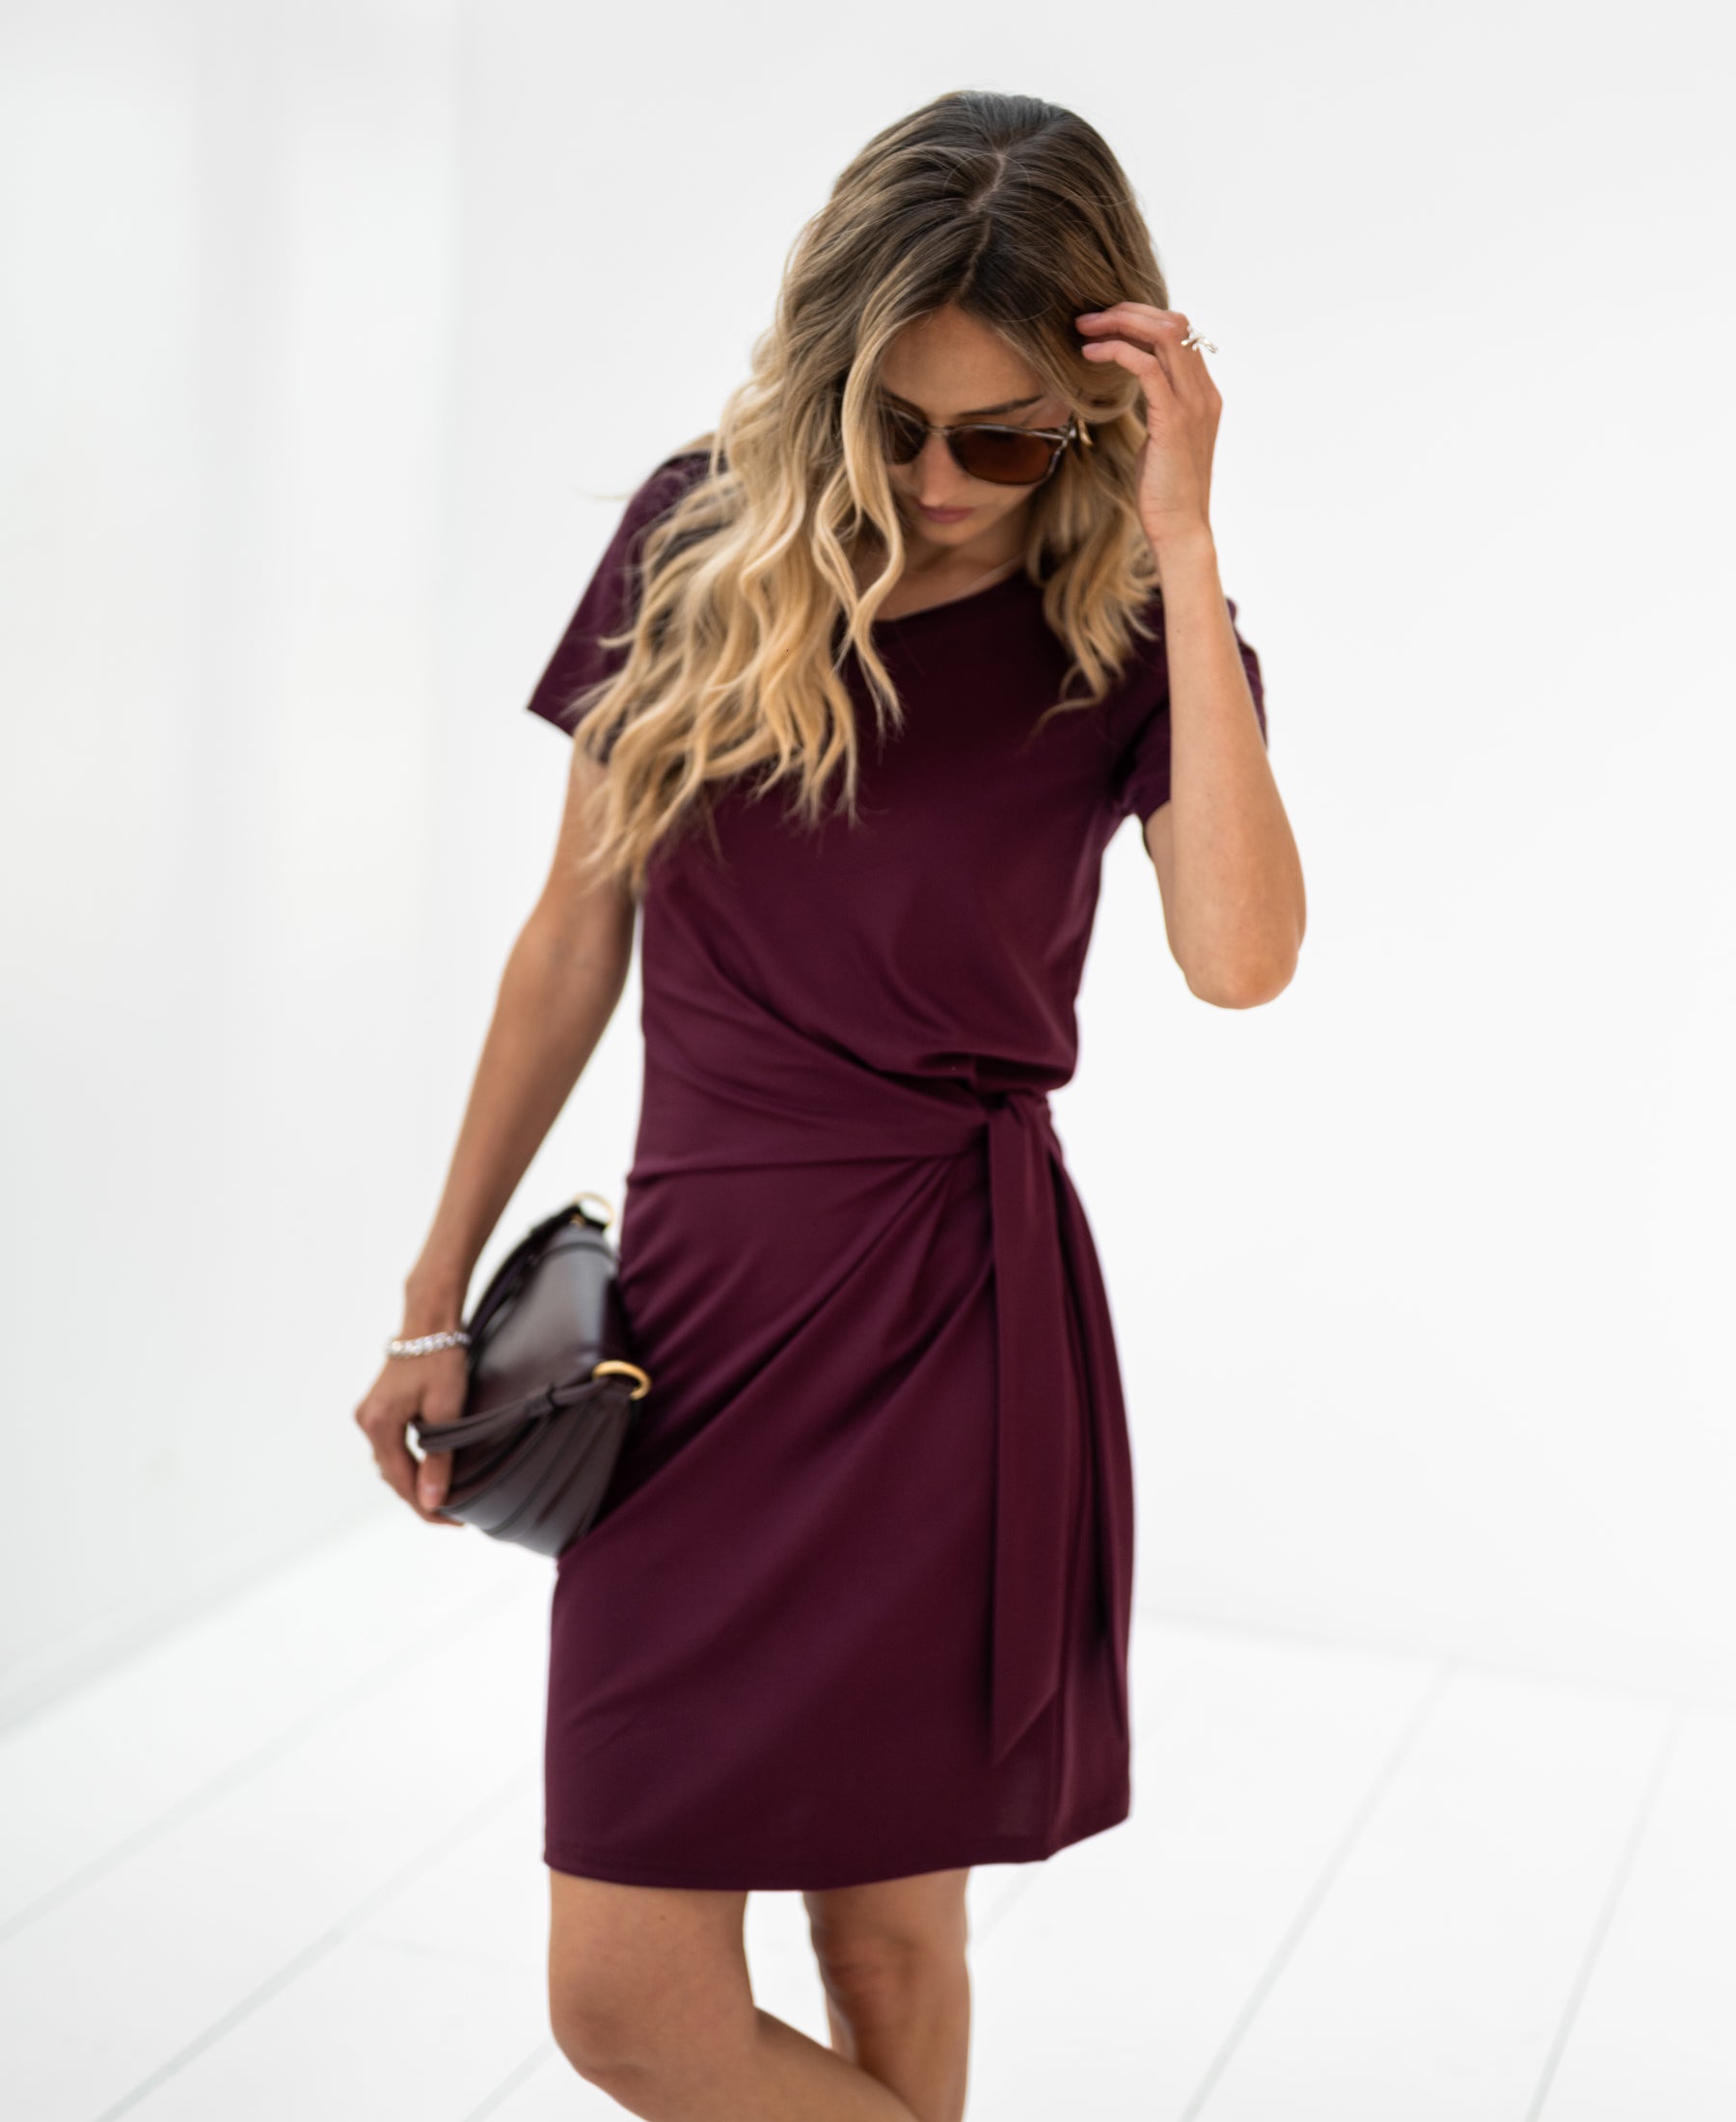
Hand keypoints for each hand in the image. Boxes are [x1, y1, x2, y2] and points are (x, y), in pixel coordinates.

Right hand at [352, 1346, 468, 1525]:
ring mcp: (370, 1414)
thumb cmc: (440, 1360)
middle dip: (420, 1498)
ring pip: (391, 1462)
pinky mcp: (378, 1407)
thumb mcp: (445, 1411)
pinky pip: (391, 1447)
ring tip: (445, 1498)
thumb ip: (438, 1460)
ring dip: (414, 1482)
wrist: (429, 1320)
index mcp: (378, 1425)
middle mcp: (367, 1422)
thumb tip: (432, 1502)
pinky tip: (429, 1471)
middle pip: (392, 1476)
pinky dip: (409, 1463)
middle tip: (454, 1517)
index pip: (402, 1482)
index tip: (455, 1522)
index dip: (427, 1507)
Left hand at [1075, 303, 1219, 552]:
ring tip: (1084, 328)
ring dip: (1119, 322)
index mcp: (1203, 393)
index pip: (1180, 332)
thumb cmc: (1164, 492)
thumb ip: (1158, 407)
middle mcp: (1203, 392)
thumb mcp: (1162, 439)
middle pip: (1173, 322)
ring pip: (1163, 334)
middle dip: (1127, 311)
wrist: (1180, 530)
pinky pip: (1148, 366)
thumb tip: (1136, 391)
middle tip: (1088, 317)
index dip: (1141, 318)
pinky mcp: (1173, 420)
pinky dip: (1116, 351)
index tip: (1105, 323)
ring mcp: (1192, 403)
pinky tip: (1089, 354)